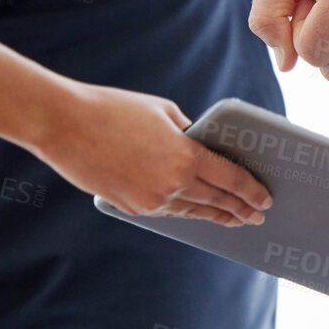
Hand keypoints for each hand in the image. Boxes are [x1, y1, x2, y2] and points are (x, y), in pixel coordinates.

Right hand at [38, 83, 272, 225]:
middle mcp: (173, 183)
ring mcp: (151, 200)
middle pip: (218, 201)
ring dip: (217, 216)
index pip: (232, 179)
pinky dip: (187, 212)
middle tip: (258, 217)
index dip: (253, 191)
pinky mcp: (132, 207)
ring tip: (235, 220)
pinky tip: (198, 213)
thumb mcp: (163, 112)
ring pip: (194, 211)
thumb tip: (207, 150)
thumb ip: (190, 134)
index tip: (267, 199)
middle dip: (241, 210)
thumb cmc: (114, 109)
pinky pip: (168, 212)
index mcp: (186, 156)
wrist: (61, 123)